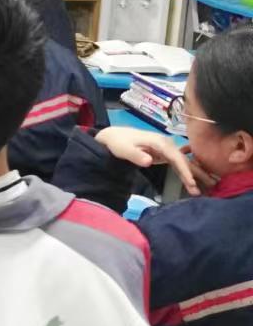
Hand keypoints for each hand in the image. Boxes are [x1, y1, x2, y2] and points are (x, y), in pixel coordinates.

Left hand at [94, 126, 215, 196]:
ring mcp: (167, 149)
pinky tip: (192, 184)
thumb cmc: (119, 142)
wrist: (115, 136)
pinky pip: (179, 165)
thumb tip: (149, 161)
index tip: (191, 182)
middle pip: (185, 159)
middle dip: (197, 173)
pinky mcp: (165, 155)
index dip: (184, 169)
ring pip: (184, 162)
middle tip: (210, 186)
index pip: (176, 156)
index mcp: (159, 142)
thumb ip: (136, 155)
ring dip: (194, 175)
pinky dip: (185, 174)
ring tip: (204, 189)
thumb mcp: (123, 149)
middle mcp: (166, 144)